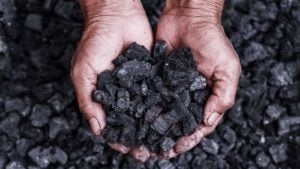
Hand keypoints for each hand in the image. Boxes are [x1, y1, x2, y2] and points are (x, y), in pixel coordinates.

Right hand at [71, 0, 152, 160]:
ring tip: (162, 142)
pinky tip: (171, 118)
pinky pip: (159, 94)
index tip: (129, 149)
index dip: (118, 139)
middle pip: (132, 122)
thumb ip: (88, 101)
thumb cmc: (95, 42)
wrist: (116, 16)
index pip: (111, 124)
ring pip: (147, 112)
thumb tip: (97, 130)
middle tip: (149, 152)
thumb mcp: (84, 73)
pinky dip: (164, 107)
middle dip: (139, 138)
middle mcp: (122, 94)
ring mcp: (138, 86)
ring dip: (153, 127)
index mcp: (104, 97)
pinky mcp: (153, 76)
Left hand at [156, 0, 240, 157]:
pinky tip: (138, 119)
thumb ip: (222, 96)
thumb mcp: (227, 68)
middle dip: (170, 138)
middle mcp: (189, 95)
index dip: (190, 138)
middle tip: (159, 151)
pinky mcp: (158, 78)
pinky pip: (151, 96)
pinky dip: (145, 109)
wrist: (190, 17)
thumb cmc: (213, 40)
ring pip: (163, 113)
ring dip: (156, 128)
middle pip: (179, 123)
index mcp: (207, 96)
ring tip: (146, 141)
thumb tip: (208, 121)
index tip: (178, 148)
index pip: (199, 124)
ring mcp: (172, 87)